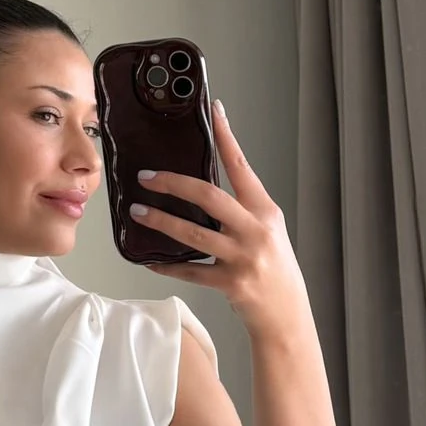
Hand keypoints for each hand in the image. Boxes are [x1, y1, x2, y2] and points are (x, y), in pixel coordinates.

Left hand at [131, 100, 311, 341]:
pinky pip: (191, 272)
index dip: (226, 137)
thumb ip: (242, 210)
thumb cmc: (274, 269)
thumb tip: (201, 189)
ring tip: (138, 212)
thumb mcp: (268, 231)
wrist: (287, 314)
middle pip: (210, 196)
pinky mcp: (231, 283)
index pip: (242, 166)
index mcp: (265, 210)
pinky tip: (148, 260)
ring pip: (194, 234)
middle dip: (174, 184)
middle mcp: (256, 230)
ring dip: (162, 222)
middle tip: (146, 177)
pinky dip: (167, 265)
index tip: (213, 111)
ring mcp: (243, 257)